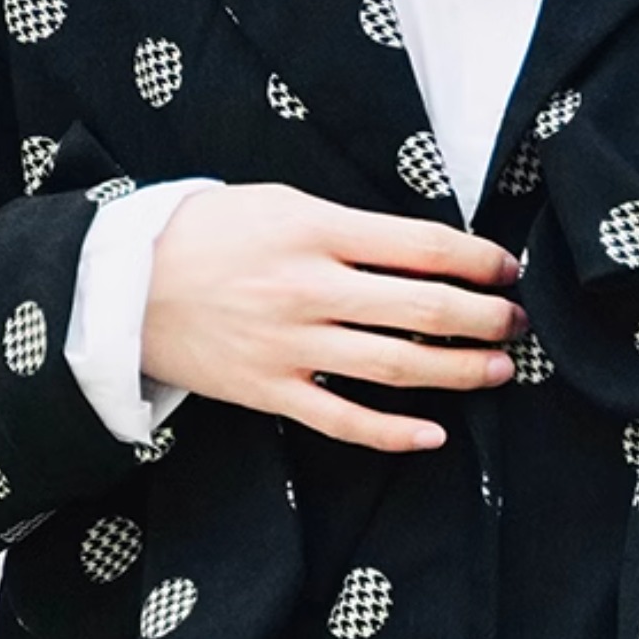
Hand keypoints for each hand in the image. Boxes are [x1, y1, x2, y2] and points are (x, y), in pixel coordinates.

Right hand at [139, 183, 525, 451]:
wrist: (123, 285)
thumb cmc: (208, 234)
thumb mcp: (280, 203)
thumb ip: (349, 226)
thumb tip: (424, 251)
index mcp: (315, 230)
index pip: (422, 246)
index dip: (478, 260)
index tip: (506, 270)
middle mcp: (309, 288)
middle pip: (423, 310)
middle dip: (484, 318)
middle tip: (515, 322)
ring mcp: (290, 345)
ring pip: (397, 368)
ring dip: (459, 371)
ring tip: (497, 368)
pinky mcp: (270, 390)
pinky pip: (344, 420)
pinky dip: (394, 433)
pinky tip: (434, 434)